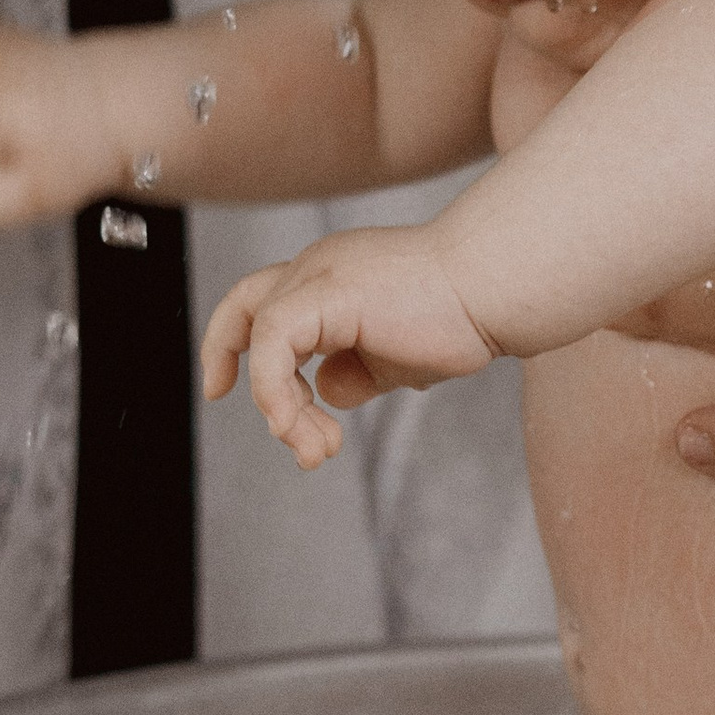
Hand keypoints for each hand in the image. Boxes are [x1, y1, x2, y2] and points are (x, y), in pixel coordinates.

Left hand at [203, 229, 498, 466]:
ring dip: (279, 405)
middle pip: (246, 303)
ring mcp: (321, 274)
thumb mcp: (397, 357)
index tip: (222, 388)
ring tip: (316, 448)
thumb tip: (329, 390)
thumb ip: (358, 370)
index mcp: (335, 279)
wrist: (492, 289)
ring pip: (261, 332)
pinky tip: (302, 425)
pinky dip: (276, 388)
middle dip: (225, 355)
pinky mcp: (328, 292)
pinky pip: (274, 341)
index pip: (268, 301)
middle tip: (246, 412)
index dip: (237, 342)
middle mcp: (320, 266)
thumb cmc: (461, 318)